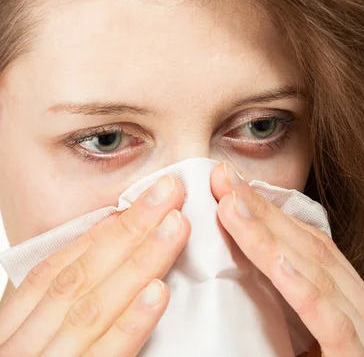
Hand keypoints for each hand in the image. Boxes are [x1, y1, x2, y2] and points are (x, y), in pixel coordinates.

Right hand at [0, 175, 189, 356]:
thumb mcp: (34, 345)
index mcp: (15, 330)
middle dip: (129, 230)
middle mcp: (26, 345)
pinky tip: (158, 292)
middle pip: (79, 277)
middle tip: (169, 193)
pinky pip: (107, 356)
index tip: (134, 203)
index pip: (54, 270)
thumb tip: (105, 254)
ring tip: (176, 226)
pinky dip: (132, 322)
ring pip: (94, 307)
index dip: (96, 234)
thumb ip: (64, 311)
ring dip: (140, 261)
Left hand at [211, 163, 363, 356]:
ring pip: (319, 276)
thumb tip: (255, 288)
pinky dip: (303, 289)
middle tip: (224, 179)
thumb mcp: (319, 350)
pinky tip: (276, 262)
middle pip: (313, 252)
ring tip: (232, 204)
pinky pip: (332, 322)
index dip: (273, 218)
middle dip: (264, 214)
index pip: (314, 252)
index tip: (234, 191)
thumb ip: (297, 320)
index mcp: (361, 312)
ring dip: (270, 238)